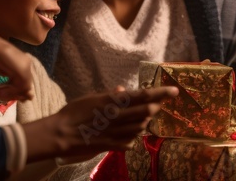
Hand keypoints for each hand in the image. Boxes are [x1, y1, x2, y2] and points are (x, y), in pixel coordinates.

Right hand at [24, 86, 177, 160]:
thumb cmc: (74, 113)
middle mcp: (118, 117)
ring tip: (143, 118)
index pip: (143, 96)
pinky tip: (130, 133)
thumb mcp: (92, 98)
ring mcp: (116, 132)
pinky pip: (131, 141)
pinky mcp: (112, 145)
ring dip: (145, 122)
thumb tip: (123, 91)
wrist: (61, 134)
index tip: (174, 90)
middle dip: (156, 107)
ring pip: (141, 127)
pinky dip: (133, 136)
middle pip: (147, 112)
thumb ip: (109, 96)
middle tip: (159, 105)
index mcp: (113, 102)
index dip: (161, 93)